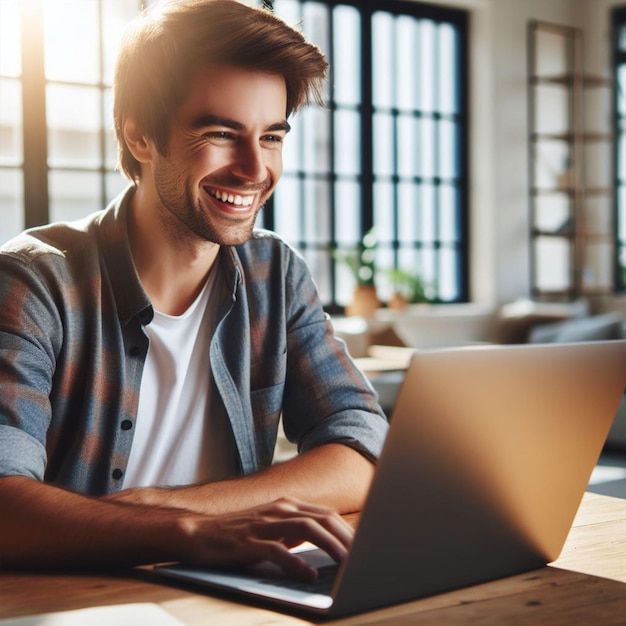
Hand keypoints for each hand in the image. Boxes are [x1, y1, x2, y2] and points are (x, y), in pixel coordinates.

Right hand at [177, 497, 353, 579]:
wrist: (199, 532)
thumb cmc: (238, 534)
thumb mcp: (271, 528)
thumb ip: (295, 532)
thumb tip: (323, 544)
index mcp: (287, 506)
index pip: (326, 515)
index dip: (348, 531)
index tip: (365, 547)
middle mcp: (280, 510)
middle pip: (322, 519)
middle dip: (346, 537)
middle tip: (364, 556)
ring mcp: (264, 523)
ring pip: (306, 529)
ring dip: (329, 546)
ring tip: (345, 563)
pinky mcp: (249, 540)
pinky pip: (276, 550)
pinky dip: (294, 562)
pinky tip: (307, 574)